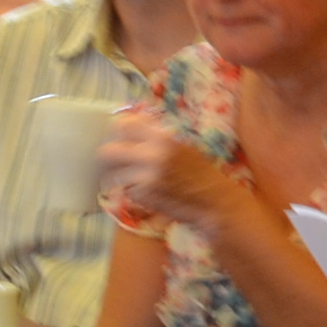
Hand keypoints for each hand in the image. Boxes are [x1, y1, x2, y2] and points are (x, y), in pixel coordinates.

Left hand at [95, 105, 244, 233]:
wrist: (217, 202)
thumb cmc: (202, 174)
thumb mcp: (182, 146)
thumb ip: (156, 136)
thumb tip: (128, 125)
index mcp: (163, 137)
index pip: (125, 124)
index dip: (119, 131)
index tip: (120, 137)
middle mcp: (152, 155)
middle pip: (108, 151)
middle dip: (109, 158)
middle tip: (113, 162)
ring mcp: (147, 177)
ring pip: (113, 174)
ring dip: (119, 177)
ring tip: (130, 180)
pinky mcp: (145, 196)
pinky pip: (127, 191)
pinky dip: (134, 193)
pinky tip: (149, 193)